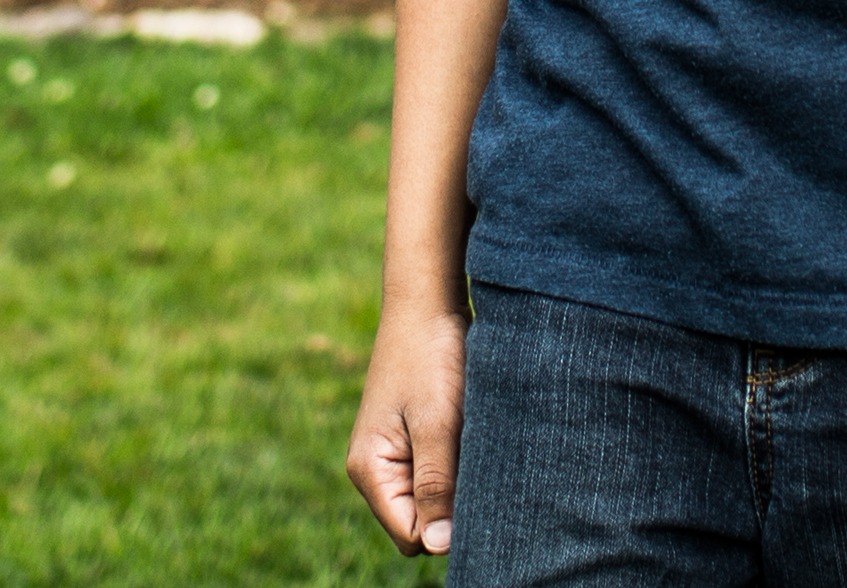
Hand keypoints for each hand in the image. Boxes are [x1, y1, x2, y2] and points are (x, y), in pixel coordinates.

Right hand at [345, 300, 468, 557]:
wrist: (429, 301)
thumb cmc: (430, 356)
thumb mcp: (436, 423)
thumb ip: (435, 485)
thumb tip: (438, 545)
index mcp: (369, 471)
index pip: (411, 536)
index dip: (446, 524)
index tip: (475, 487)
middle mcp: (376, 470)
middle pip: (421, 524)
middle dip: (453, 506)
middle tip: (477, 461)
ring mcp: (395, 456)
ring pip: (434, 500)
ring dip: (459, 482)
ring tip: (473, 442)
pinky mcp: (415, 441)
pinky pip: (440, 476)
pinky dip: (460, 464)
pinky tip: (472, 435)